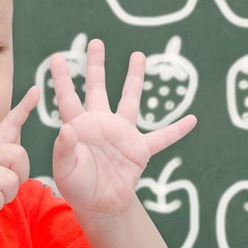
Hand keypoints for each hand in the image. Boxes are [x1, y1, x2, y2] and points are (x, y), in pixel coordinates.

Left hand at [49, 39, 196, 218]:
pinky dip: (177, 130)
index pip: (68, 97)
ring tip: (138, 55)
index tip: (56, 56)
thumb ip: (64, 149)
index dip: (61, 78)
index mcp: (80, 126)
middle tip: (95, 42)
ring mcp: (122, 134)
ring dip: (134, 79)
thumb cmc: (77, 186)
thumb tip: (67, 128)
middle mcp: (101, 123)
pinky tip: (192, 119)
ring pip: (130, 100)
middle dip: (96, 65)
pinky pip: (162, 137)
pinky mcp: (139, 149)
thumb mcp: (64, 170)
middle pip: (97, 88)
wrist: (99, 205)